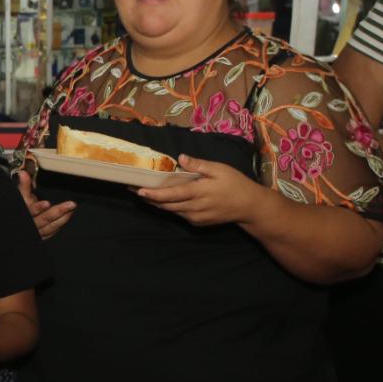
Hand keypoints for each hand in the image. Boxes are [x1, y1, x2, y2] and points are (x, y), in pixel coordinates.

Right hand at [16, 170, 74, 238]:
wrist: (16, 223)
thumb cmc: (17, 208)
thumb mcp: (19, 196)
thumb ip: (23, 185)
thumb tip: (23, 173)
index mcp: (23, 213)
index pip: (30, 211)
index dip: (37, 208)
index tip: (46, 203)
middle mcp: (29, 224)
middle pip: (43, 219)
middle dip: (57, 212)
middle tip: (70, 204)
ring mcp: (35, 232)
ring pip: (49, 227)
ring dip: (62, 218)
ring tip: (71, 209)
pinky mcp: (40, 236)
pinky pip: (50, 232)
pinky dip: (59, 224)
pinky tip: (67, 216)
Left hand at [137, 155, 264, 225]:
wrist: (249, 207)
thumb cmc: (235, 184)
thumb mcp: (219, 169)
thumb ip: (198, 165)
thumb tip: (180, 158)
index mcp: (199, 192)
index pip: (171, 195)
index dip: (153, 194)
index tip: (139, 190)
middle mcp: (194, 208)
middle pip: (166, 205)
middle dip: (148, 198)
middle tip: (133, 189)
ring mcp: (195, 217)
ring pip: (171, 211)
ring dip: (157, 203)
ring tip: (143, 193)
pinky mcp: (197, 223)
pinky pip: (179, 215)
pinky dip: (170, 207)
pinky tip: (163, 200)